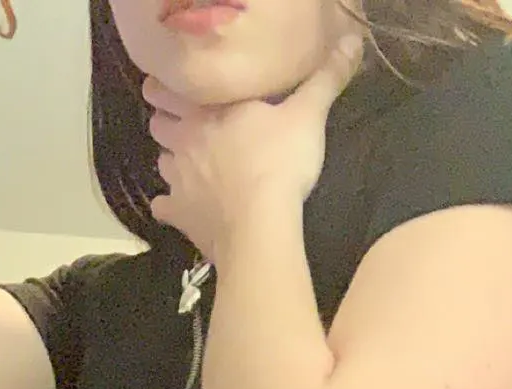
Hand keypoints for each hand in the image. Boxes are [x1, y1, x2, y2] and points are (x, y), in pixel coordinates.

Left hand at [145, 31, 363, 258]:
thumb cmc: (279, 161)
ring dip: (170, 161)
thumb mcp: (307, 115)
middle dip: (165, 122)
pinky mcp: (181, 216)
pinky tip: (175, 209)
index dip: (166, 87)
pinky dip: (168, 207)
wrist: (260, 223)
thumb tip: (352, 41)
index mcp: (206, 110)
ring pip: (161, 163)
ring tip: (184, 163)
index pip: (169, 90)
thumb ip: (325, 79)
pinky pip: (164, 209)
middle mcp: (184, 140)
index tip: (167, 86)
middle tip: (177, 123)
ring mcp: (178, 180)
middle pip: (159, 124)